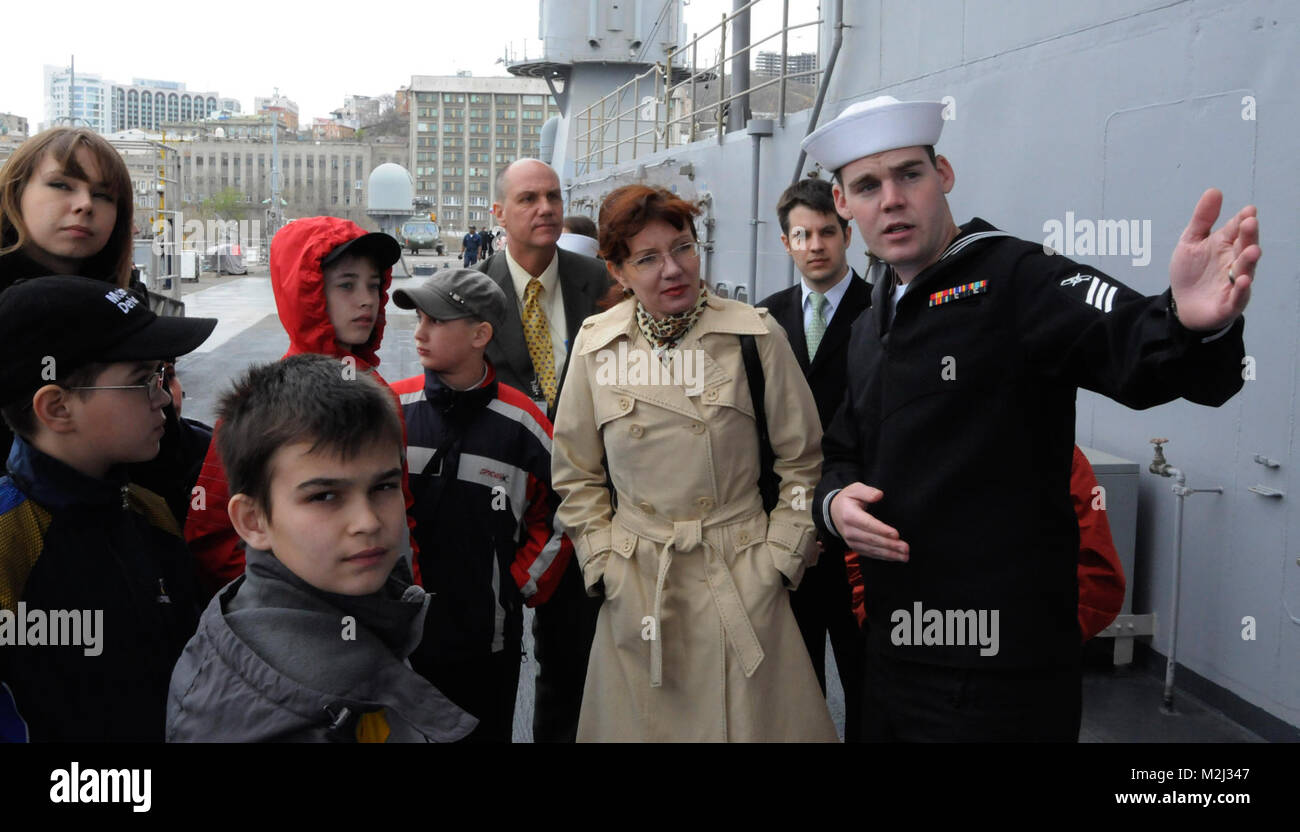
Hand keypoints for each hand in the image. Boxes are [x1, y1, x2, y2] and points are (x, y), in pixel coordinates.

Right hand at [829, 483, 908, 561]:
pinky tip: (895, 558)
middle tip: (906, 548)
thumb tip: (879, 495)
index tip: (896, 534)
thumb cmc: (848, 500)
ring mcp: (851, 541)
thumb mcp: (854, 489)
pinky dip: (883, 557)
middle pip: (872, 539)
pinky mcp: (854, 547)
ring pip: (872, 549)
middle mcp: (849, 531)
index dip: (882, 530)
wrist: (833, 513)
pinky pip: (870, 554)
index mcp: (849, 515)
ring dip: (889, 554)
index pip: (867, 524)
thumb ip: (867, 491)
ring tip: (905, 557)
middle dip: (890, 545)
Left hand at [1168, 188, 1259, 330]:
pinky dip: (1241, 289)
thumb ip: (1202, 219)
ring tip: (1252, 250)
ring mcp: (1234, 283)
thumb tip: (1214, 191)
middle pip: (1244, 247)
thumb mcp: (1191, 242)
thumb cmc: (1191, 272)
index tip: (1248, 210)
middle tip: (1250, 222)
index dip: (1242, 220)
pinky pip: (1237, 296)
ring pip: (1245, 270)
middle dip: (1248, 236)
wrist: (1182, 305)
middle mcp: (1235, 262)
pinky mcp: (1230, 303)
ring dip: (1248, 261)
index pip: (1237, 230)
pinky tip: (1242, 280)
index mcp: (1227, 245)